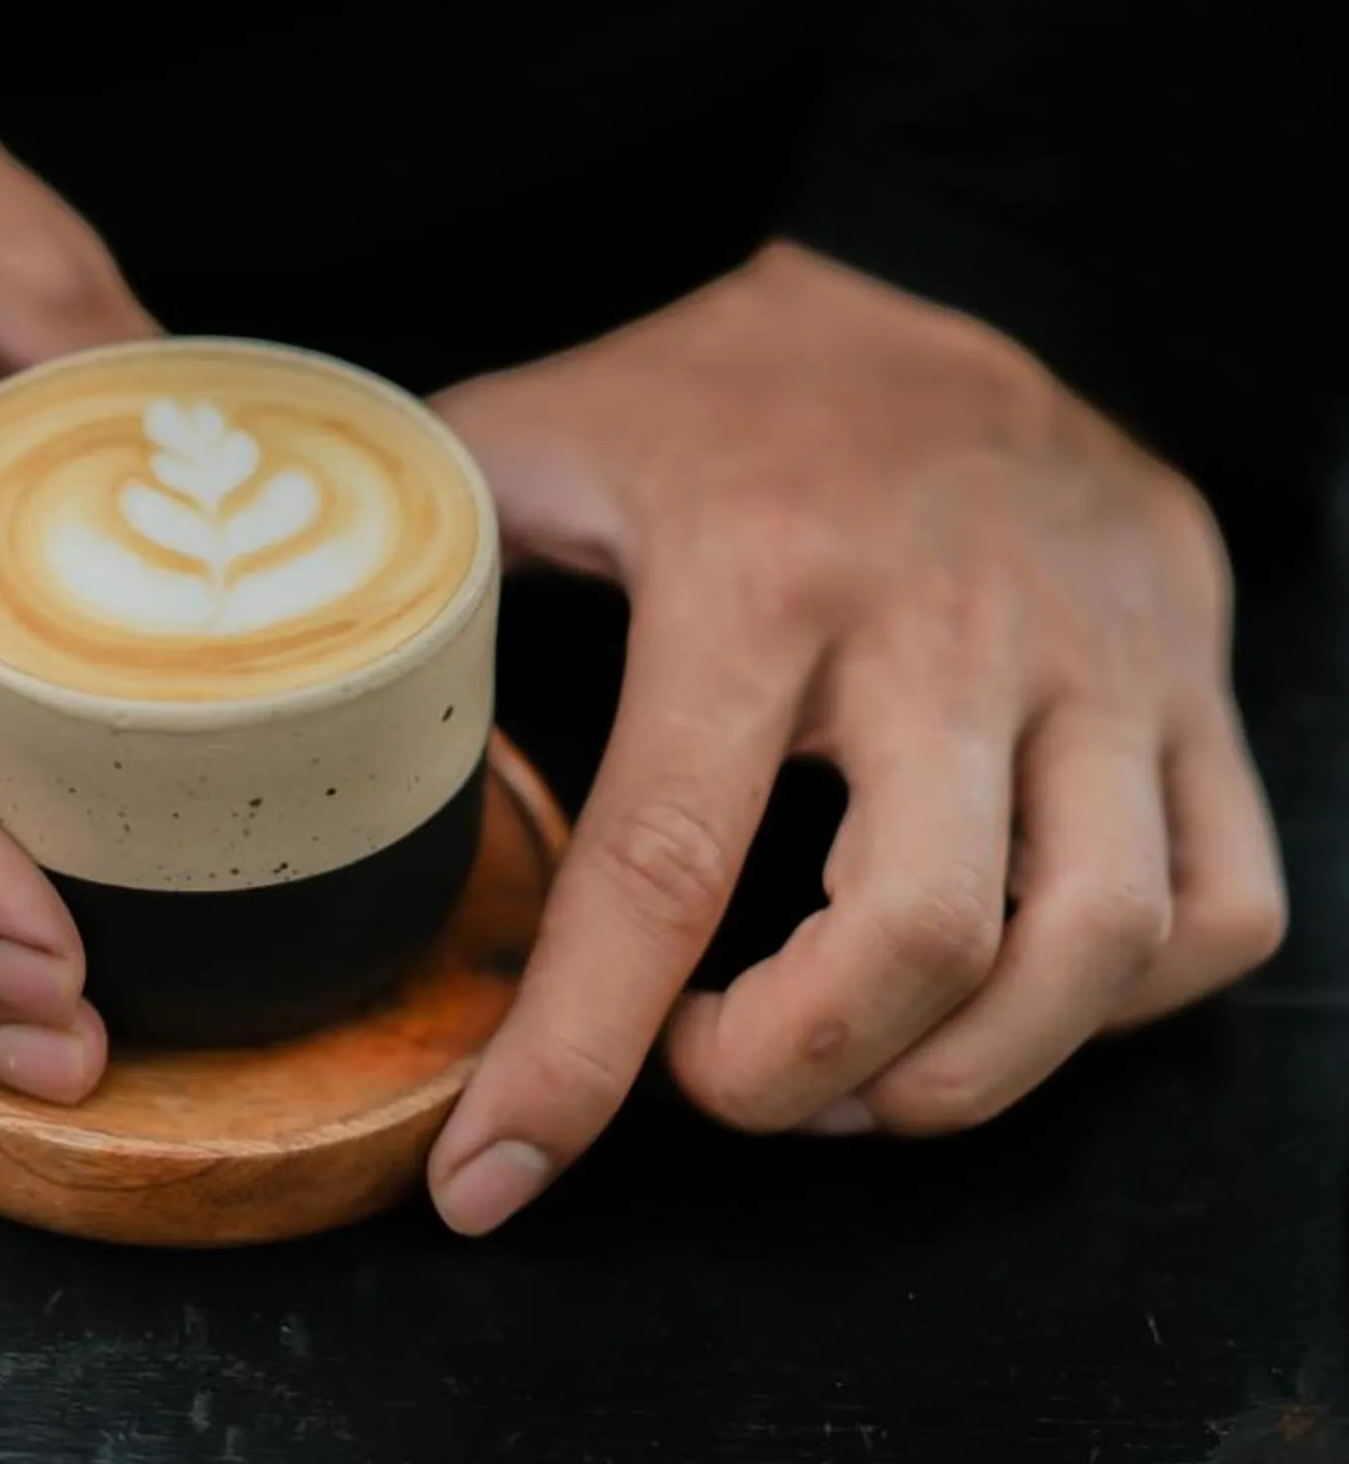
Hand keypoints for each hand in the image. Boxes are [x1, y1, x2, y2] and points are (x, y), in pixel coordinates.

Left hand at [428, 242, 1284, 1231]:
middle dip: (795, 1083)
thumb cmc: (738, 386)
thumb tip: (246, 654)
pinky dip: (1122, 1013)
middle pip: (918, 941)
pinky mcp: (1196, 695)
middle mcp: (946, 633)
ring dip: (962, 1076)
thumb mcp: (546, 426)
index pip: (664, 863)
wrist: (980, 284)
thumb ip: (415, 543)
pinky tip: (1007, 1000)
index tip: (487, 1179)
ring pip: (1094, 948)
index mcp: (756, 576)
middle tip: (712, 1077)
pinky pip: (1219, 910)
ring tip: (851, 1072)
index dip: (573, 1057)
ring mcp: (1099, 669)